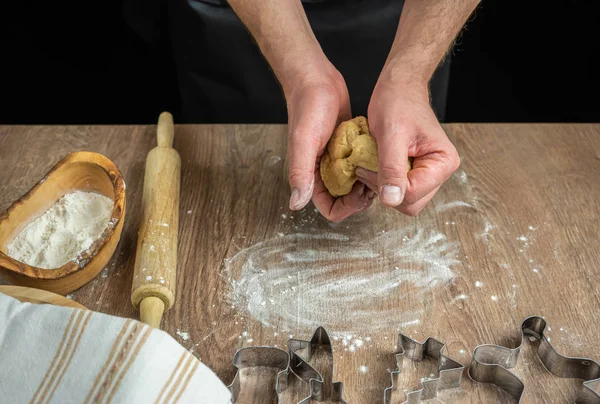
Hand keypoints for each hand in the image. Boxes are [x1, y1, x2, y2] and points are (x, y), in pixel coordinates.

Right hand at [285, 61, 374, 221]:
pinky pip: (362, 166)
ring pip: (356, 185)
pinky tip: (381, 155)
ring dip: (370, 181)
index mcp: (310, 176)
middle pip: (346, 200)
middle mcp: (323, 172)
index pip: (330, 208)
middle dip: (362, 196)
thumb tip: (296, 204)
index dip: (347, 207)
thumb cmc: (307, 107)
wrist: (316, 80)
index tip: (361, 192)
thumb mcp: (304, 141)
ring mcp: (337, 161)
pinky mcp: (348, 149)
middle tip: (376, 180)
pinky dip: (372, 165)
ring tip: (381, 168)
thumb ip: (300, 173)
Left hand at [358, 80, 459, 215]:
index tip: (367, 165)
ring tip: (372, 162)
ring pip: (401, 200)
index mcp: (443, 163)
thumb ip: (392, 168)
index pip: (412, 195)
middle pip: (409, 203)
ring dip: (381, 185)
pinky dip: (382, 182)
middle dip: (385, 188)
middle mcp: (439, 172)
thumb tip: (392, 200)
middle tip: (368, 165)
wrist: (398, 88)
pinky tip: (375, 164)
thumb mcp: (391, 135)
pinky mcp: (414, 173)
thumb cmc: (397, 103)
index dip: (386, 185)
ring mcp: (427, 174)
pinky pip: (397, 190)